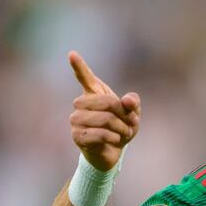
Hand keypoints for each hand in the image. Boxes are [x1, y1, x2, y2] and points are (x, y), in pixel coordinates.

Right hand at [68, 50, 140, 170]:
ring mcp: (76, 120)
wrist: (112, 152)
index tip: (72, 54)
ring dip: (120, 128)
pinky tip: (115, 140)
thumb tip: (127, 100)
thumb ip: (133, 104)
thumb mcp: (132, 115)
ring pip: (104, 119)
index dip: (79, 66)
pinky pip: (99, 134)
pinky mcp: (77, 136)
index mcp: (94, 94)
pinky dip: (113, 138)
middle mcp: (81, 105)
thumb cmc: (120, 129)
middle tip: (130, 124)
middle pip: (107, 103)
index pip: (85, 77)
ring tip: (124, 133)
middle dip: (123, 114)